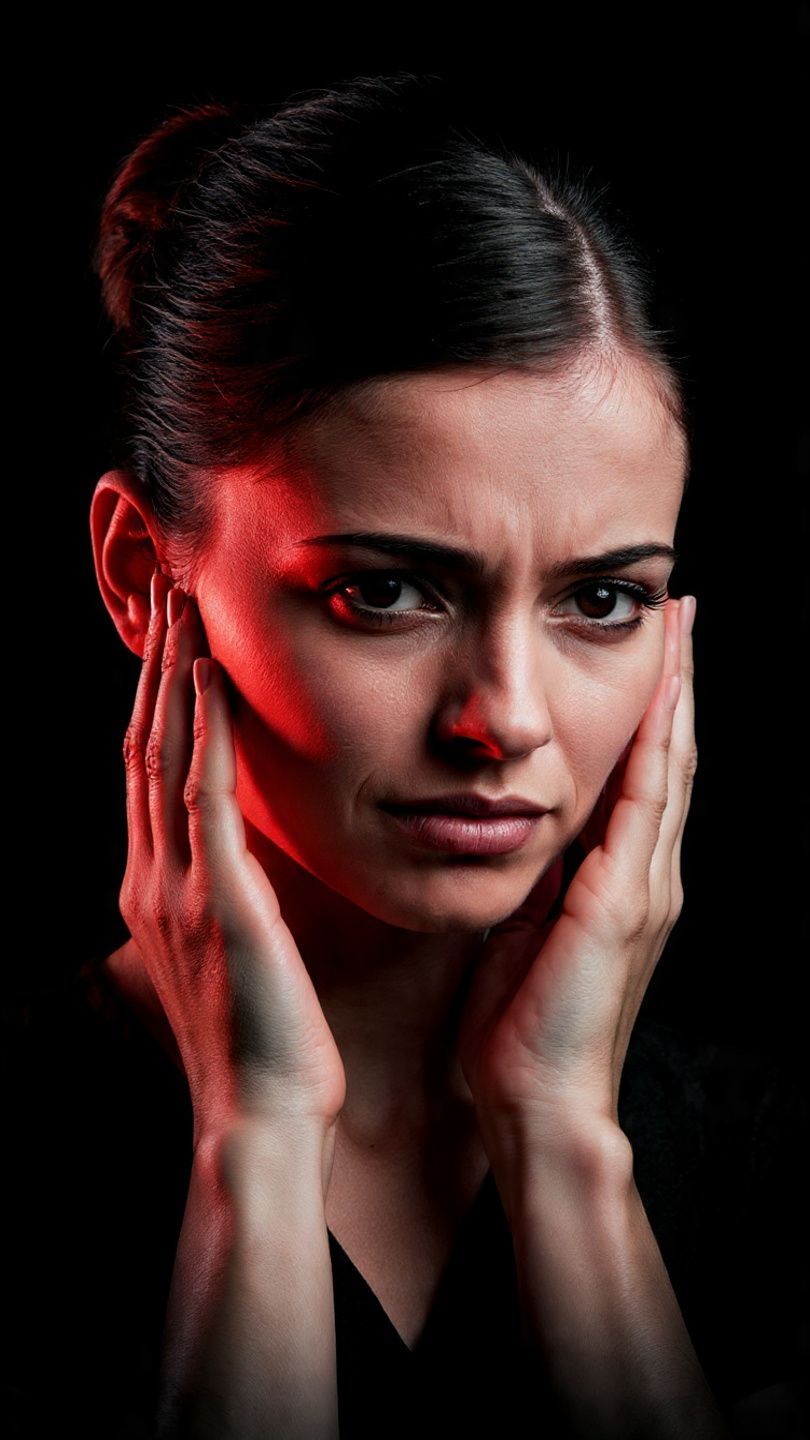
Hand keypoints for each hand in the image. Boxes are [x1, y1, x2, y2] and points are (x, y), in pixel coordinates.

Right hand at [119, 569, 346, 1146]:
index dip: (156, 696)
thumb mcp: (231, 956)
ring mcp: (178, 885)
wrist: (258, 1120)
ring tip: (183, 603)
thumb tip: (245, 853)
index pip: (149, 769)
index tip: (171, 634)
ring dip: (172, 672)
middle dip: (154, 663)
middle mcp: (153, 875)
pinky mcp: (217, 899)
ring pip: (164, 752)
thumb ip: (226, 895)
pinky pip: (205, 794)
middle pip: (144, 742)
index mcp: (157, 887)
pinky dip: (204, 727)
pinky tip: (210, 672)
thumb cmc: (263, 1045)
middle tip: (165, 588)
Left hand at [457, 596, 695, 1135]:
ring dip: (675, 694)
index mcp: (620, 879)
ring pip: (668, 767)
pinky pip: (643, 808)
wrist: (538, 1098)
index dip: (652, 707)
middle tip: (681, 609)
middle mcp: (646, 874)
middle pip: (671, 754)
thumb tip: (521, 823)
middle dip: (676, 679)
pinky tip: (660, 701)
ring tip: (679, 628)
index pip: (642, 773)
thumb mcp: (525, 926)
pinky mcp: (622, 902)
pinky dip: (655, 748)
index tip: (653, 647)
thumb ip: (539, 873)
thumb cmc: (522, 1023)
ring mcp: (643, 887)